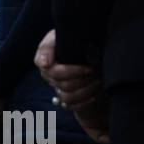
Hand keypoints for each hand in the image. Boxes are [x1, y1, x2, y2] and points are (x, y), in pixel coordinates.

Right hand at [36, 29, 109, 143]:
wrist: (88, 48)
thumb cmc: (73, 39)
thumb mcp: (61, 36)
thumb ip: (48, 47)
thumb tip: (45, 64)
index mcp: (45, 62)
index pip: (54, 72)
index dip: (72, 72)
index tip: (89, 67)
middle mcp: (49, 77)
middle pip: (63, 85)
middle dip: (83, 79)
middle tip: (97, 72)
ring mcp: (57, 88)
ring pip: (67, 97)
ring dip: (85, 90)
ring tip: (98, 81)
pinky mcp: (67, 99)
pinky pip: (72, 107)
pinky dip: (84, 102)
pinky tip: (94, 95)